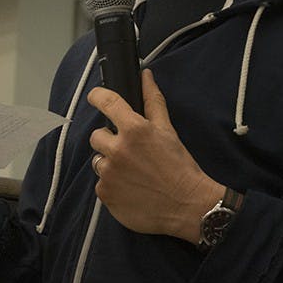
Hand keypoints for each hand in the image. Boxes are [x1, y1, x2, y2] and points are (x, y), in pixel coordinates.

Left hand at [87, 70, 222, 242]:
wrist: (187, 206)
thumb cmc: (180, 167)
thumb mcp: (168, 130)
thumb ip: (152, 100)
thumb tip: (145, 76)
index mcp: (134, 129)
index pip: (106, 102)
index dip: (97, 96)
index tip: (95, 97)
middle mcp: (118, 150)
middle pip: (97, 136)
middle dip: (109, 141)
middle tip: (129, 151)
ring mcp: (109, 174)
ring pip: (98, 161)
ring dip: (110, 164)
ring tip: (132, 173)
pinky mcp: (105, 194)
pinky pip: (101, 184)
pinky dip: (112, 185)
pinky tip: (131, 188)